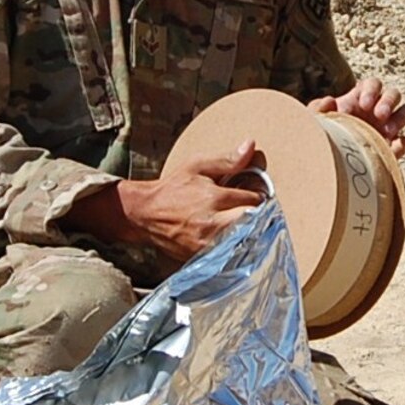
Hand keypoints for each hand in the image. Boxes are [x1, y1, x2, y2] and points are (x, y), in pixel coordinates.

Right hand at [70, 140, 261, 263]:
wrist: (145, 213)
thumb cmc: (174, 187)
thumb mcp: (198, 166)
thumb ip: (227, 160)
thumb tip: (252, 146)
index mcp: (212, 198)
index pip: (253, 200)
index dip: (258, 196)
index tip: (255, 194)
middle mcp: (211, 223)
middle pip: (253, 224)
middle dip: (259, 217)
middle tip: (254, 211)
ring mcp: (206, 243)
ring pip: (244, 241)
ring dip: (250, 233)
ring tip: (244, 223)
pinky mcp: (202, 257)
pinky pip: (229, 254)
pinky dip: (236, 247)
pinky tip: (233, 237)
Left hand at [310, 76, 404, 158]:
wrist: (330, 161)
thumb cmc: (326, 133)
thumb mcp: (317, 119)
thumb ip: (318, 108)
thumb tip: (330, 101)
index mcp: (361, 97)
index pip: (374, 84)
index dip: (371, 91)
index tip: (363, 105)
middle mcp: (378, 108)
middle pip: (394, 94)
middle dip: (388, 102)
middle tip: (379, 115)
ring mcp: (389, 126)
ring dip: (400, 119)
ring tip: (387, 132)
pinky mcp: (393, 147)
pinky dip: (401, 144)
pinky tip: (390, 149)